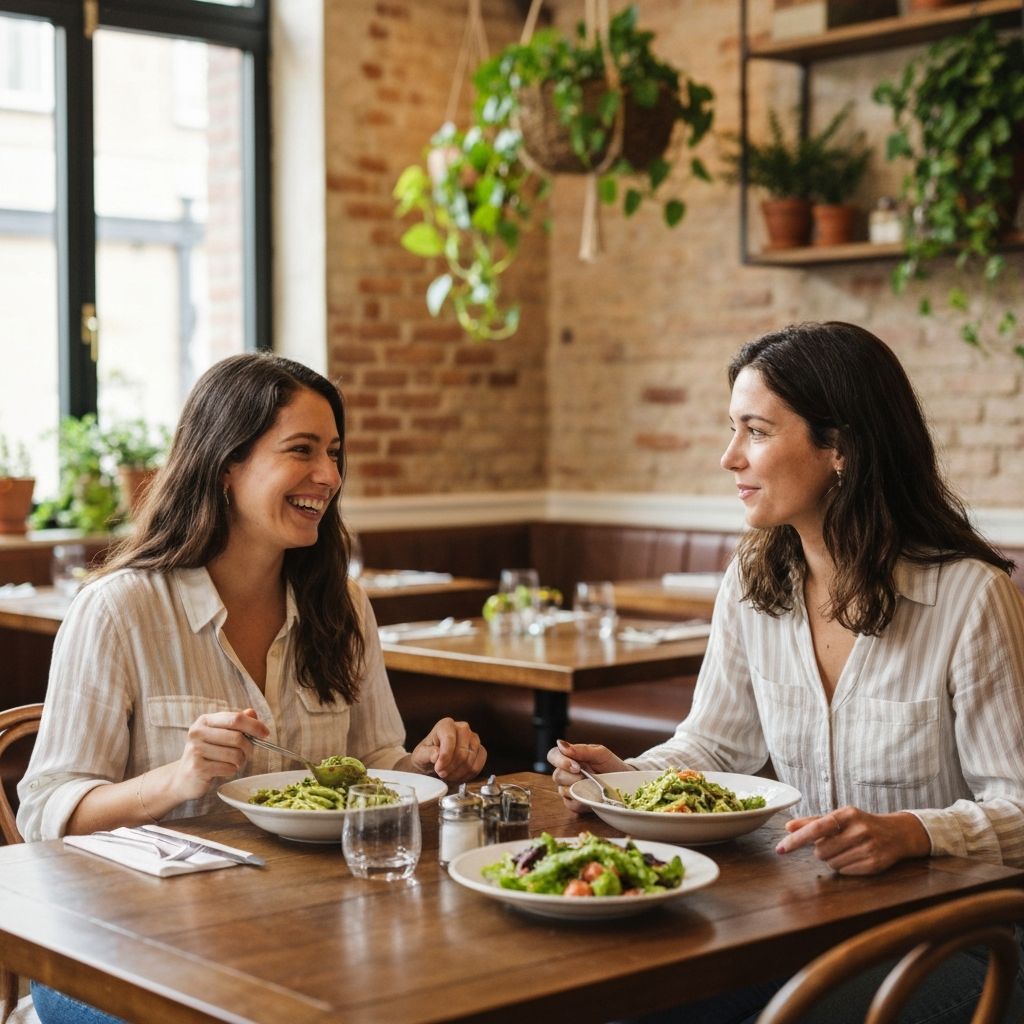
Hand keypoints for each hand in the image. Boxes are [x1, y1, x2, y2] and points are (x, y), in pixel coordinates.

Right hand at [170, 707, 268, 801]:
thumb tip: (252, 712)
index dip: (254, 726)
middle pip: (237, 737)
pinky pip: (228, 768)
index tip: (266, 734)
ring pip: (235, 755)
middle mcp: (197, 732)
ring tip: (232, 763)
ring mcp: (196, 750)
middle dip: (249, 748)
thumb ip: (236, 722)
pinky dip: (231, 771)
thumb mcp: (219, 734)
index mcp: (205, 720)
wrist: (183, 778)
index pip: (235, 718)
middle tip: (247, 754)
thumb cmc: (207, 753)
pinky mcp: (198, 768)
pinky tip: (222, 771)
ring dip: (240, 761)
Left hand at [409, 717, 485, 781]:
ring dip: (458, 773)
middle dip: (451, 767)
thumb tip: (436, 754)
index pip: (449, 739)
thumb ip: (427, 754)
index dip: (445, 756)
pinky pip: (478, 765)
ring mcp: (474, 739)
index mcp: (446, 725)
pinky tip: (457, 776)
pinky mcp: (480, 750)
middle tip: (441, 774)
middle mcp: (462, 728)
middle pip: (462, 752)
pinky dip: (467, 775)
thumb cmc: (427, 756)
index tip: (438, 768)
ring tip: (448, 775)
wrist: (434, 763)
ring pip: (470, 760)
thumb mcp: (420, 755)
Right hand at [548, 738, 631, 812]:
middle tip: (589, 776)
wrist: (626, 782)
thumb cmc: (611, 764)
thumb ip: (580, 750)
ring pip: (563, 791)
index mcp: (569, 758)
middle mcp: (566, 774)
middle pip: (557, 776)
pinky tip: (593, 796)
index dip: (560, 761)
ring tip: (594, 785)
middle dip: (573, 776)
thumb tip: (561, 744)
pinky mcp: (575, 804)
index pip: (553, 756)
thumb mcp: (600, 753)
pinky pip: (572, 804)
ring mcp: (569, 790)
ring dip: (580, 788)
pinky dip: (583, 800)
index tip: (576, 766)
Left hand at [776, 806, 930, 874]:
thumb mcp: (840, 817)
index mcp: (847, 815)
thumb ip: (813, 821)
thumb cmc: (862, 824)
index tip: (780, 849)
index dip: (796, 840)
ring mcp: (868, 848)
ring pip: (832, 863)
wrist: (898, 833)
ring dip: (833, 860)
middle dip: (821, 851)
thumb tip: (787, 826)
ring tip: (847, 850)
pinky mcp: (875, 864)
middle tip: (835, 844)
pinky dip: (845, 867)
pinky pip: (845, 872)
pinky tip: (856, 858)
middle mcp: (859, 830)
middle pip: (821, 851)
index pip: (816, 828)